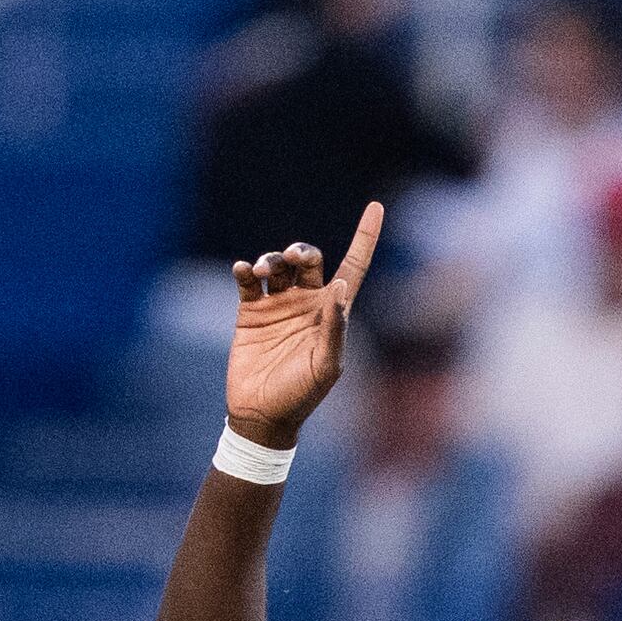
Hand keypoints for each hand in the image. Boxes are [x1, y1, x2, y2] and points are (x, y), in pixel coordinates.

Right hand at [226, 202, 383, 448]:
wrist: (262, 413)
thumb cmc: (302, 395)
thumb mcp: (327, 366)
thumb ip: (335, 329)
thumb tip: (342, 288)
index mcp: (334, 311)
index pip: (355, 265)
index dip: (366, 237)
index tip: (376, 207)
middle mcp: (308, 301)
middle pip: (310, 259)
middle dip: (302, 251)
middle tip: (294, 259)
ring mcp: (278, 304)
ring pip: (278, 264)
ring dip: (271, 259)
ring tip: (262, 269)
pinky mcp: (250, 310)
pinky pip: (249, 280)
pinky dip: (245, 270)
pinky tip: (244, 271)